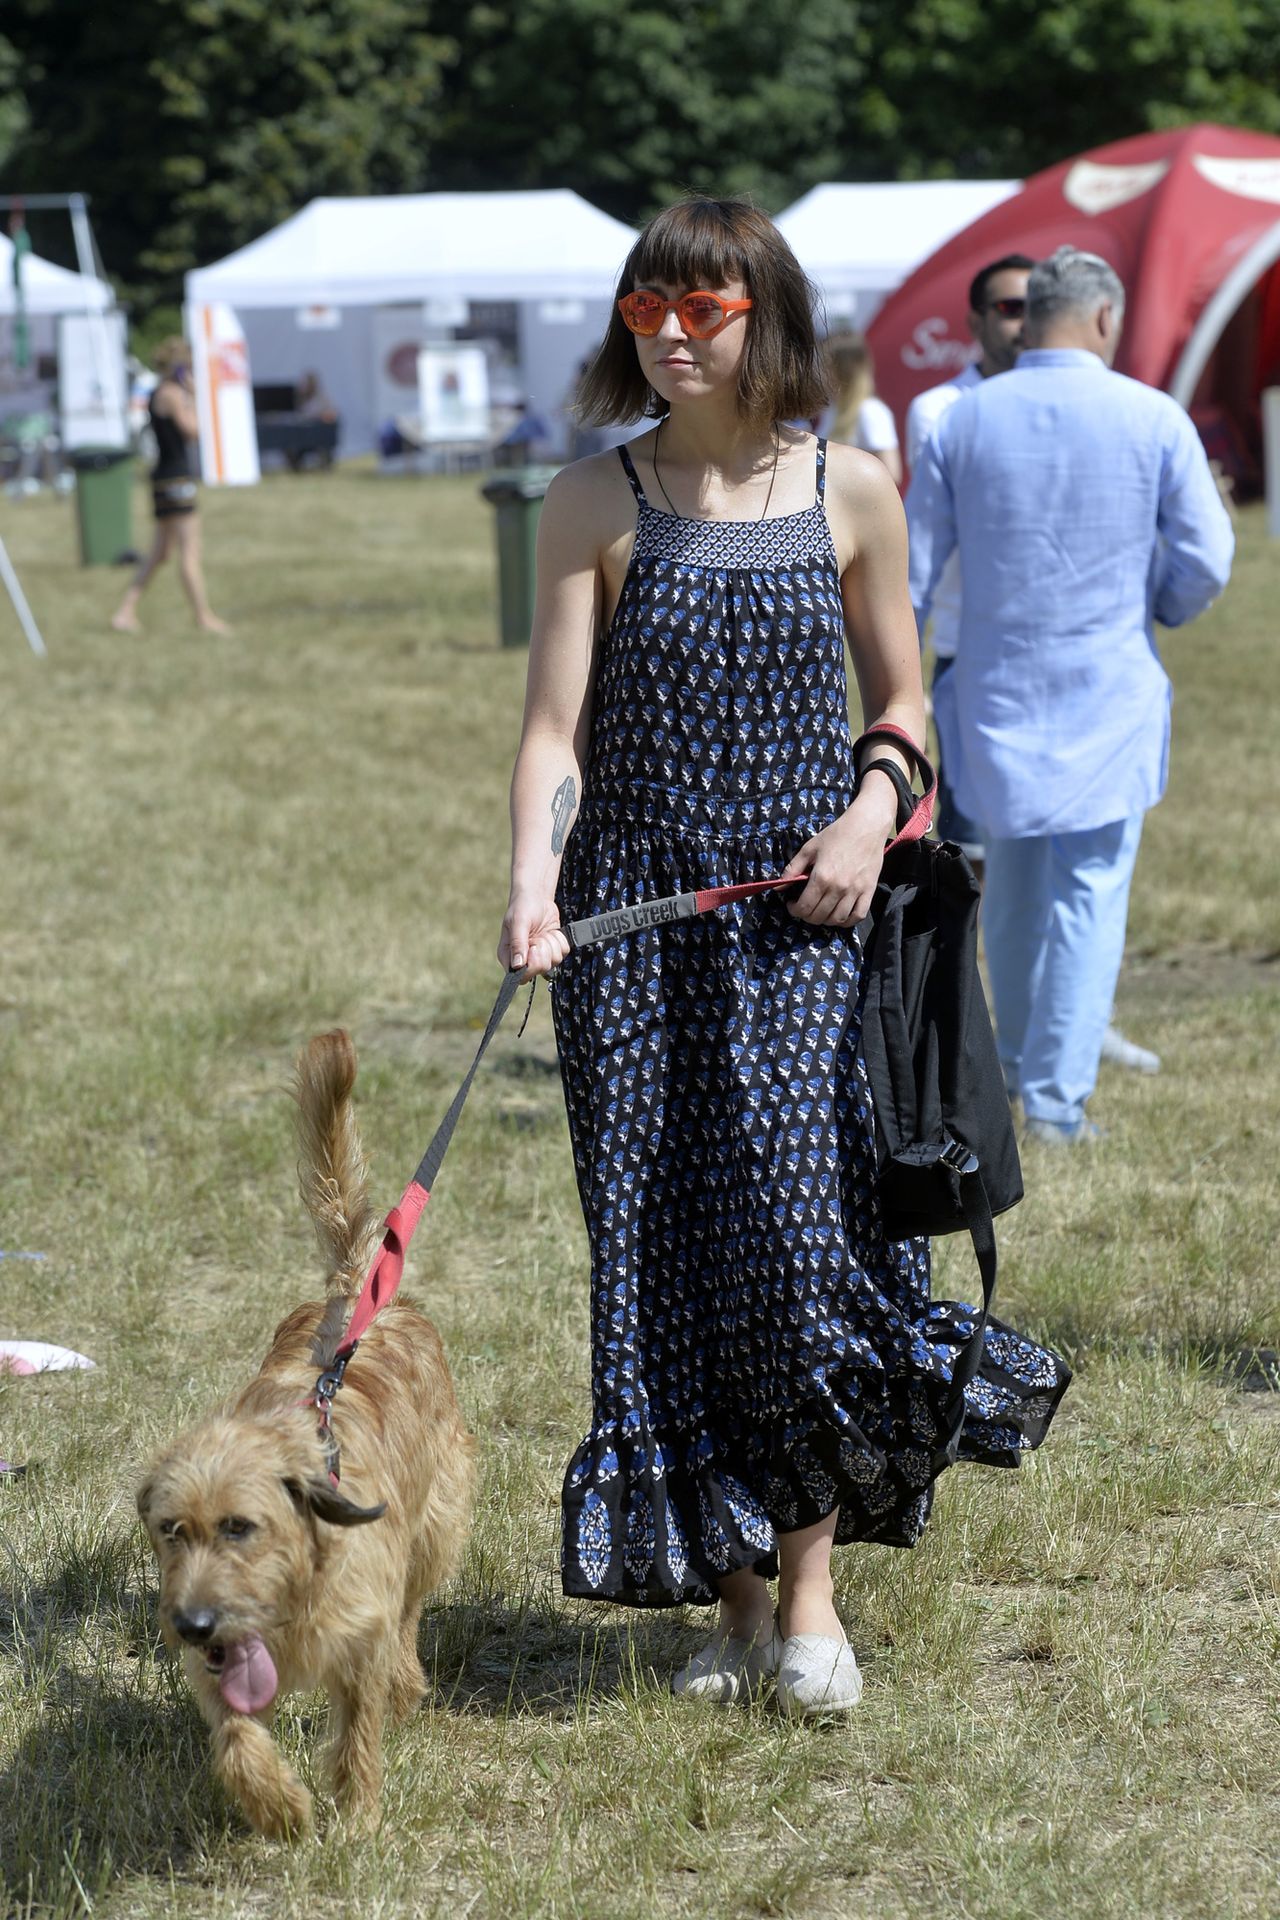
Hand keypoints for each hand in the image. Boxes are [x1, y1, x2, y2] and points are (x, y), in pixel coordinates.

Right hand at [499, 891, 569, 977]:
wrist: (536, 897)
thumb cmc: (522, 907)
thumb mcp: (518, 922)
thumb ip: (518, 944)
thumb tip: (517, 966)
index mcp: (508, 956)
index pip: (521, 976)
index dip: (532, 965)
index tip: (533, 947)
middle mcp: (523, 959)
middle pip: (541, 969)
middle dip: (544, 950)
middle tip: (538, 936)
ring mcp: (540, 955)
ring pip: (555, 961)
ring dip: (552, 943)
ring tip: (543, 932)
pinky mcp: (553, 950)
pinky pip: (564, 952)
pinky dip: (560, 940)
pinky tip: (551, 931)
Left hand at [782, 785, 898, 925]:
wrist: (866, 826)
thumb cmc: (837, 834)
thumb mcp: (809, 848)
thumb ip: (793, 869)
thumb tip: (779, 887)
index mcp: (822, 877)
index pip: (804, 907)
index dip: (794, 910)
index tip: (792, 905)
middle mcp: (838, 888)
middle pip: (818, 916)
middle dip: (807, 916)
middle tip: (804, 908)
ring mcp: (855, 891)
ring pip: (837, 919)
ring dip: (825, 920)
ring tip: (820, 911)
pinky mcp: (869, 891)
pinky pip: (858, 916)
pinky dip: (847, 921)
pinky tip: (839, 915)